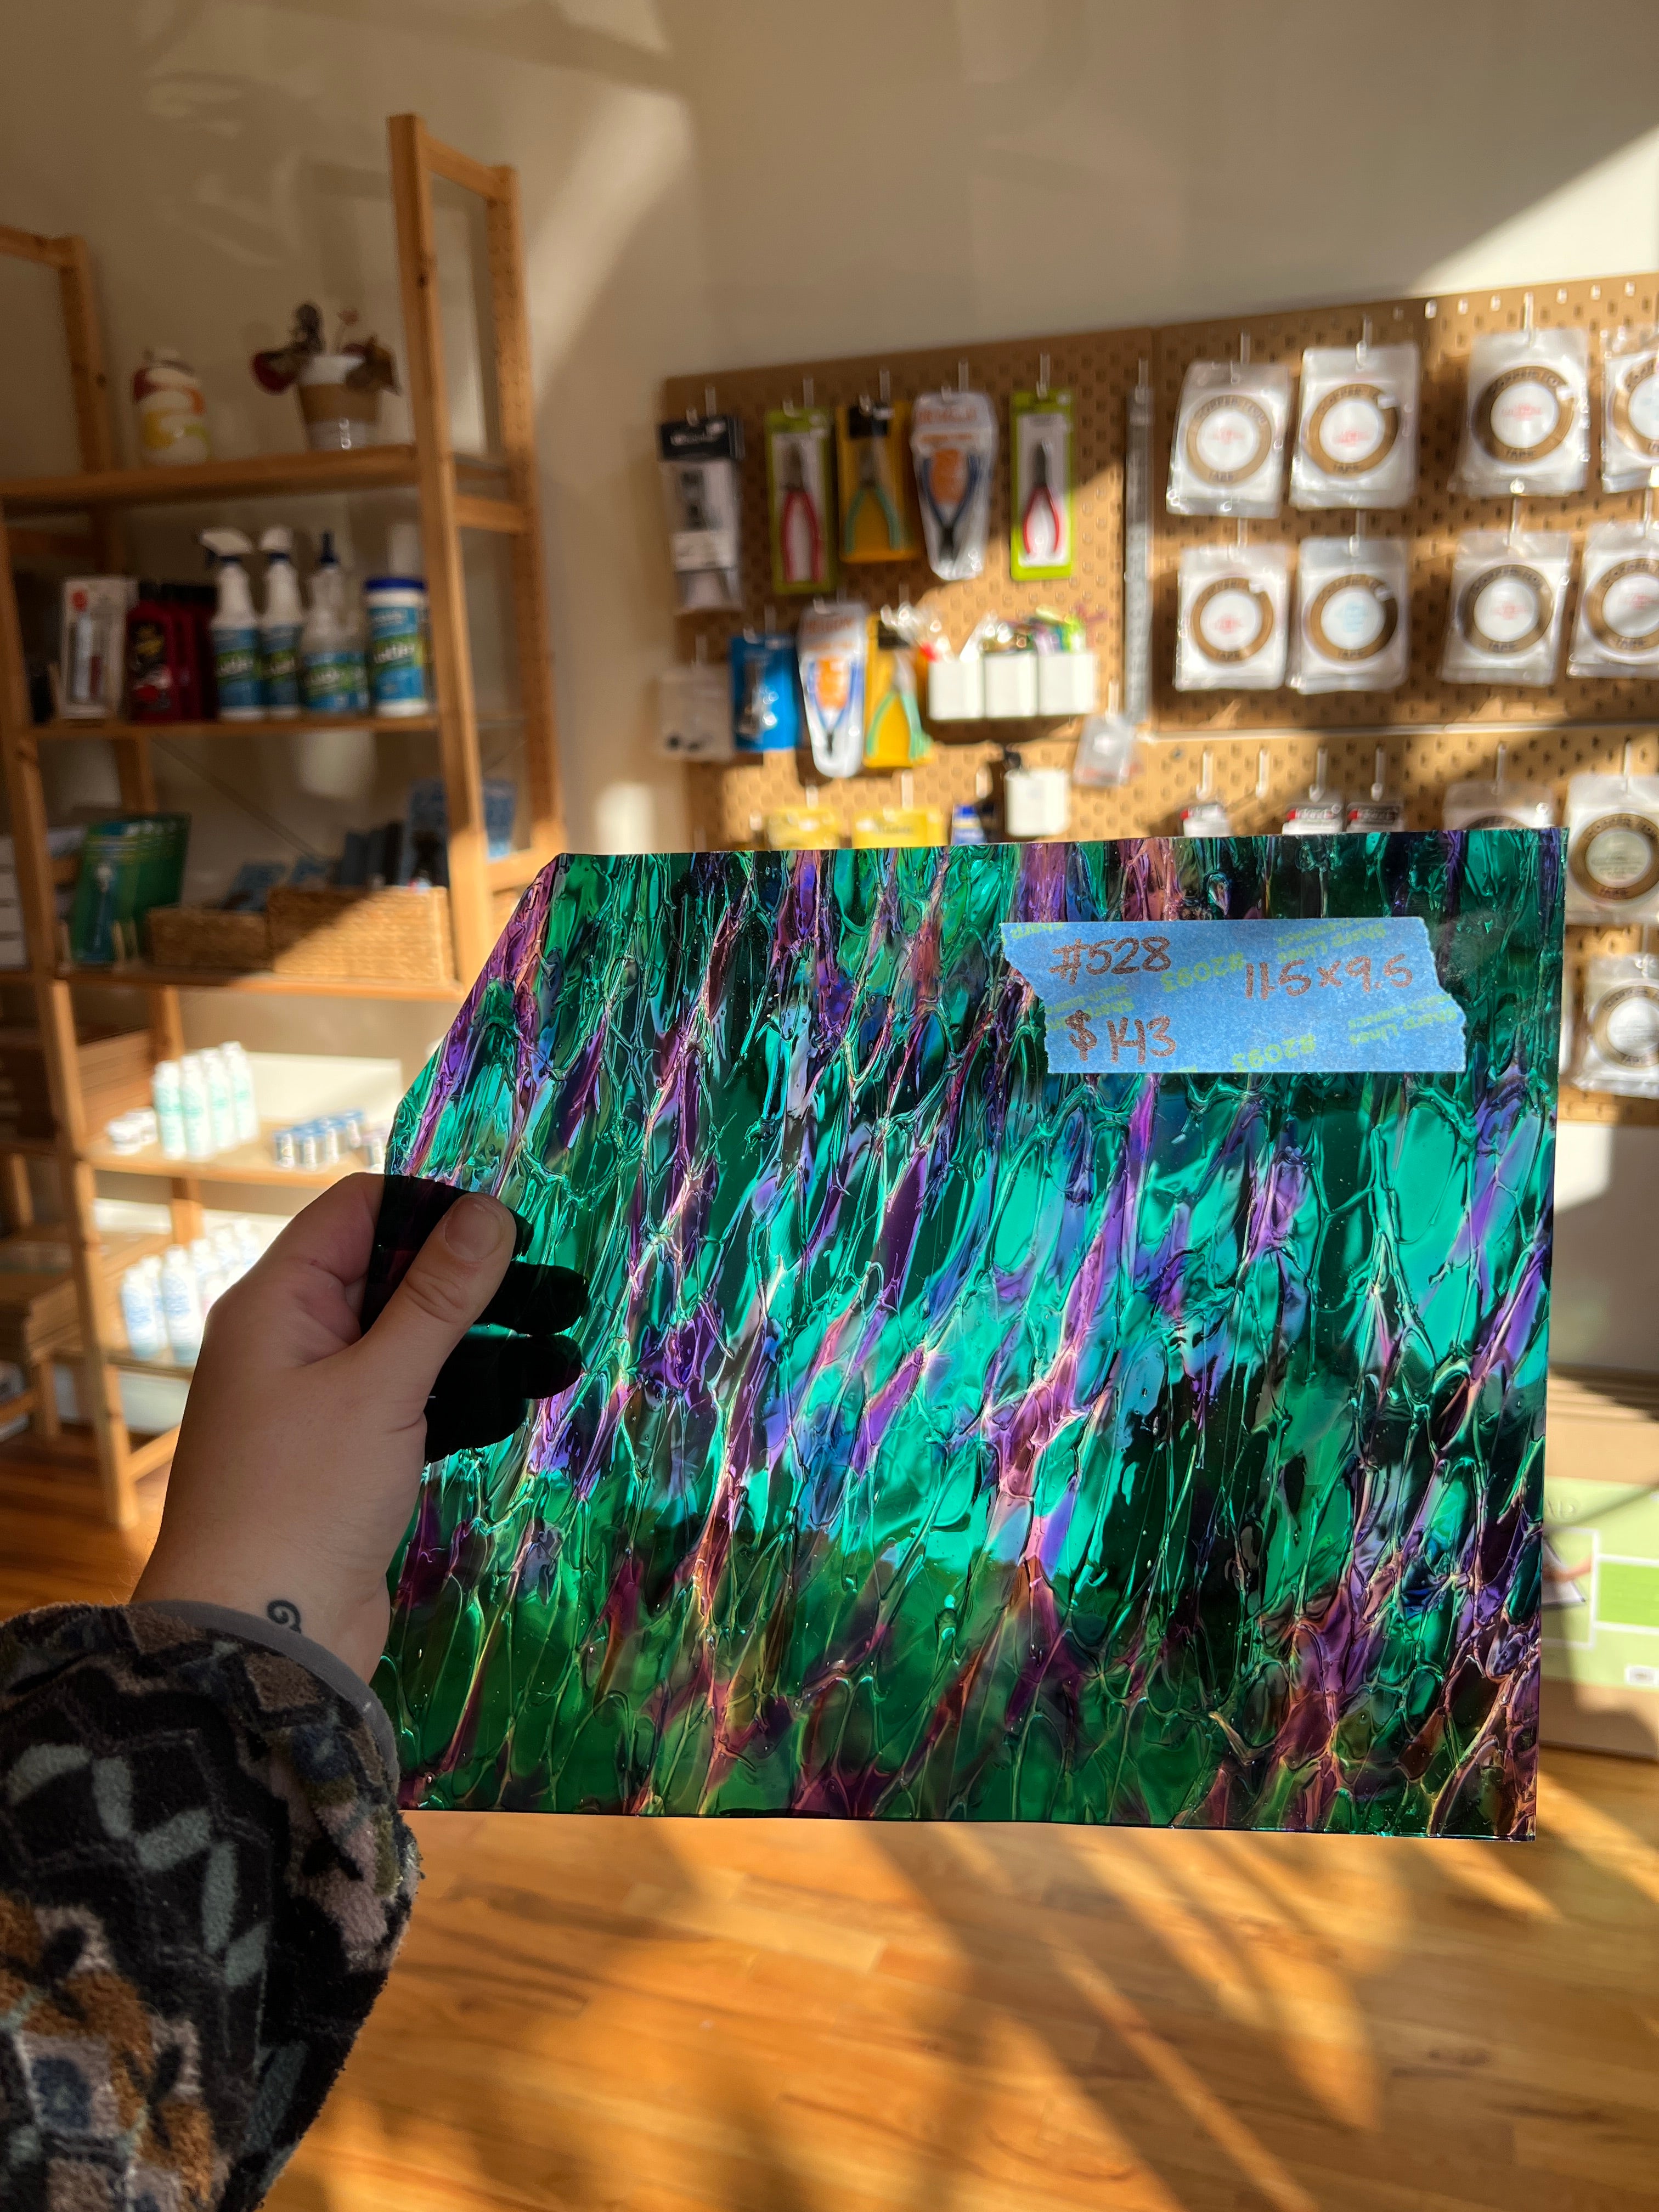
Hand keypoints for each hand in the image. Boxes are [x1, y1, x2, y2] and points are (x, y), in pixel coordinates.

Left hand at [134, 1174, 515, 1680]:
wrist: (259, 1638)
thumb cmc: (304, 1499)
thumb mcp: (381, 1386)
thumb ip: (438, 1296)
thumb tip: (489, 1210)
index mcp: (277, 1303)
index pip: (359, 1211)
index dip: (434, 1209)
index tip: (513, 1229)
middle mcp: (294, 1340)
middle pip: (394, 1275)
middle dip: (477, 1280)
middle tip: (562, 1293)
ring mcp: (322, 1401)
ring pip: (413, 1342)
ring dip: (483, 1341)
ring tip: (562, 1348)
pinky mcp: (351, 1456)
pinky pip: (416, 1399)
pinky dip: (466, 1393)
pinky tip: (525, 1394)